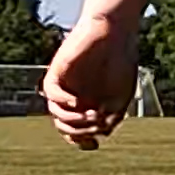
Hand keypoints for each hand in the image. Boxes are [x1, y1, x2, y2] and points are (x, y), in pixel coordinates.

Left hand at [42, 13, 139, 150]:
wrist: (116, 32)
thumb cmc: (121, 62)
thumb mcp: (122, 96)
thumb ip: (112, 117)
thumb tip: (99, 135)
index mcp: (89, 105)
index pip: (76, 132)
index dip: (83, 141)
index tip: (96, 142)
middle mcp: (74, 97)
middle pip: (66, 127)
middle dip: (81, 131)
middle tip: (98, 123)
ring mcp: (65, 85)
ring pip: (56, 113)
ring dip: (72, 120)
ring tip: (91, 114)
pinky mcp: (57, 72)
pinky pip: (51, 92)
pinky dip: (62, 101)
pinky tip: (77, 102)